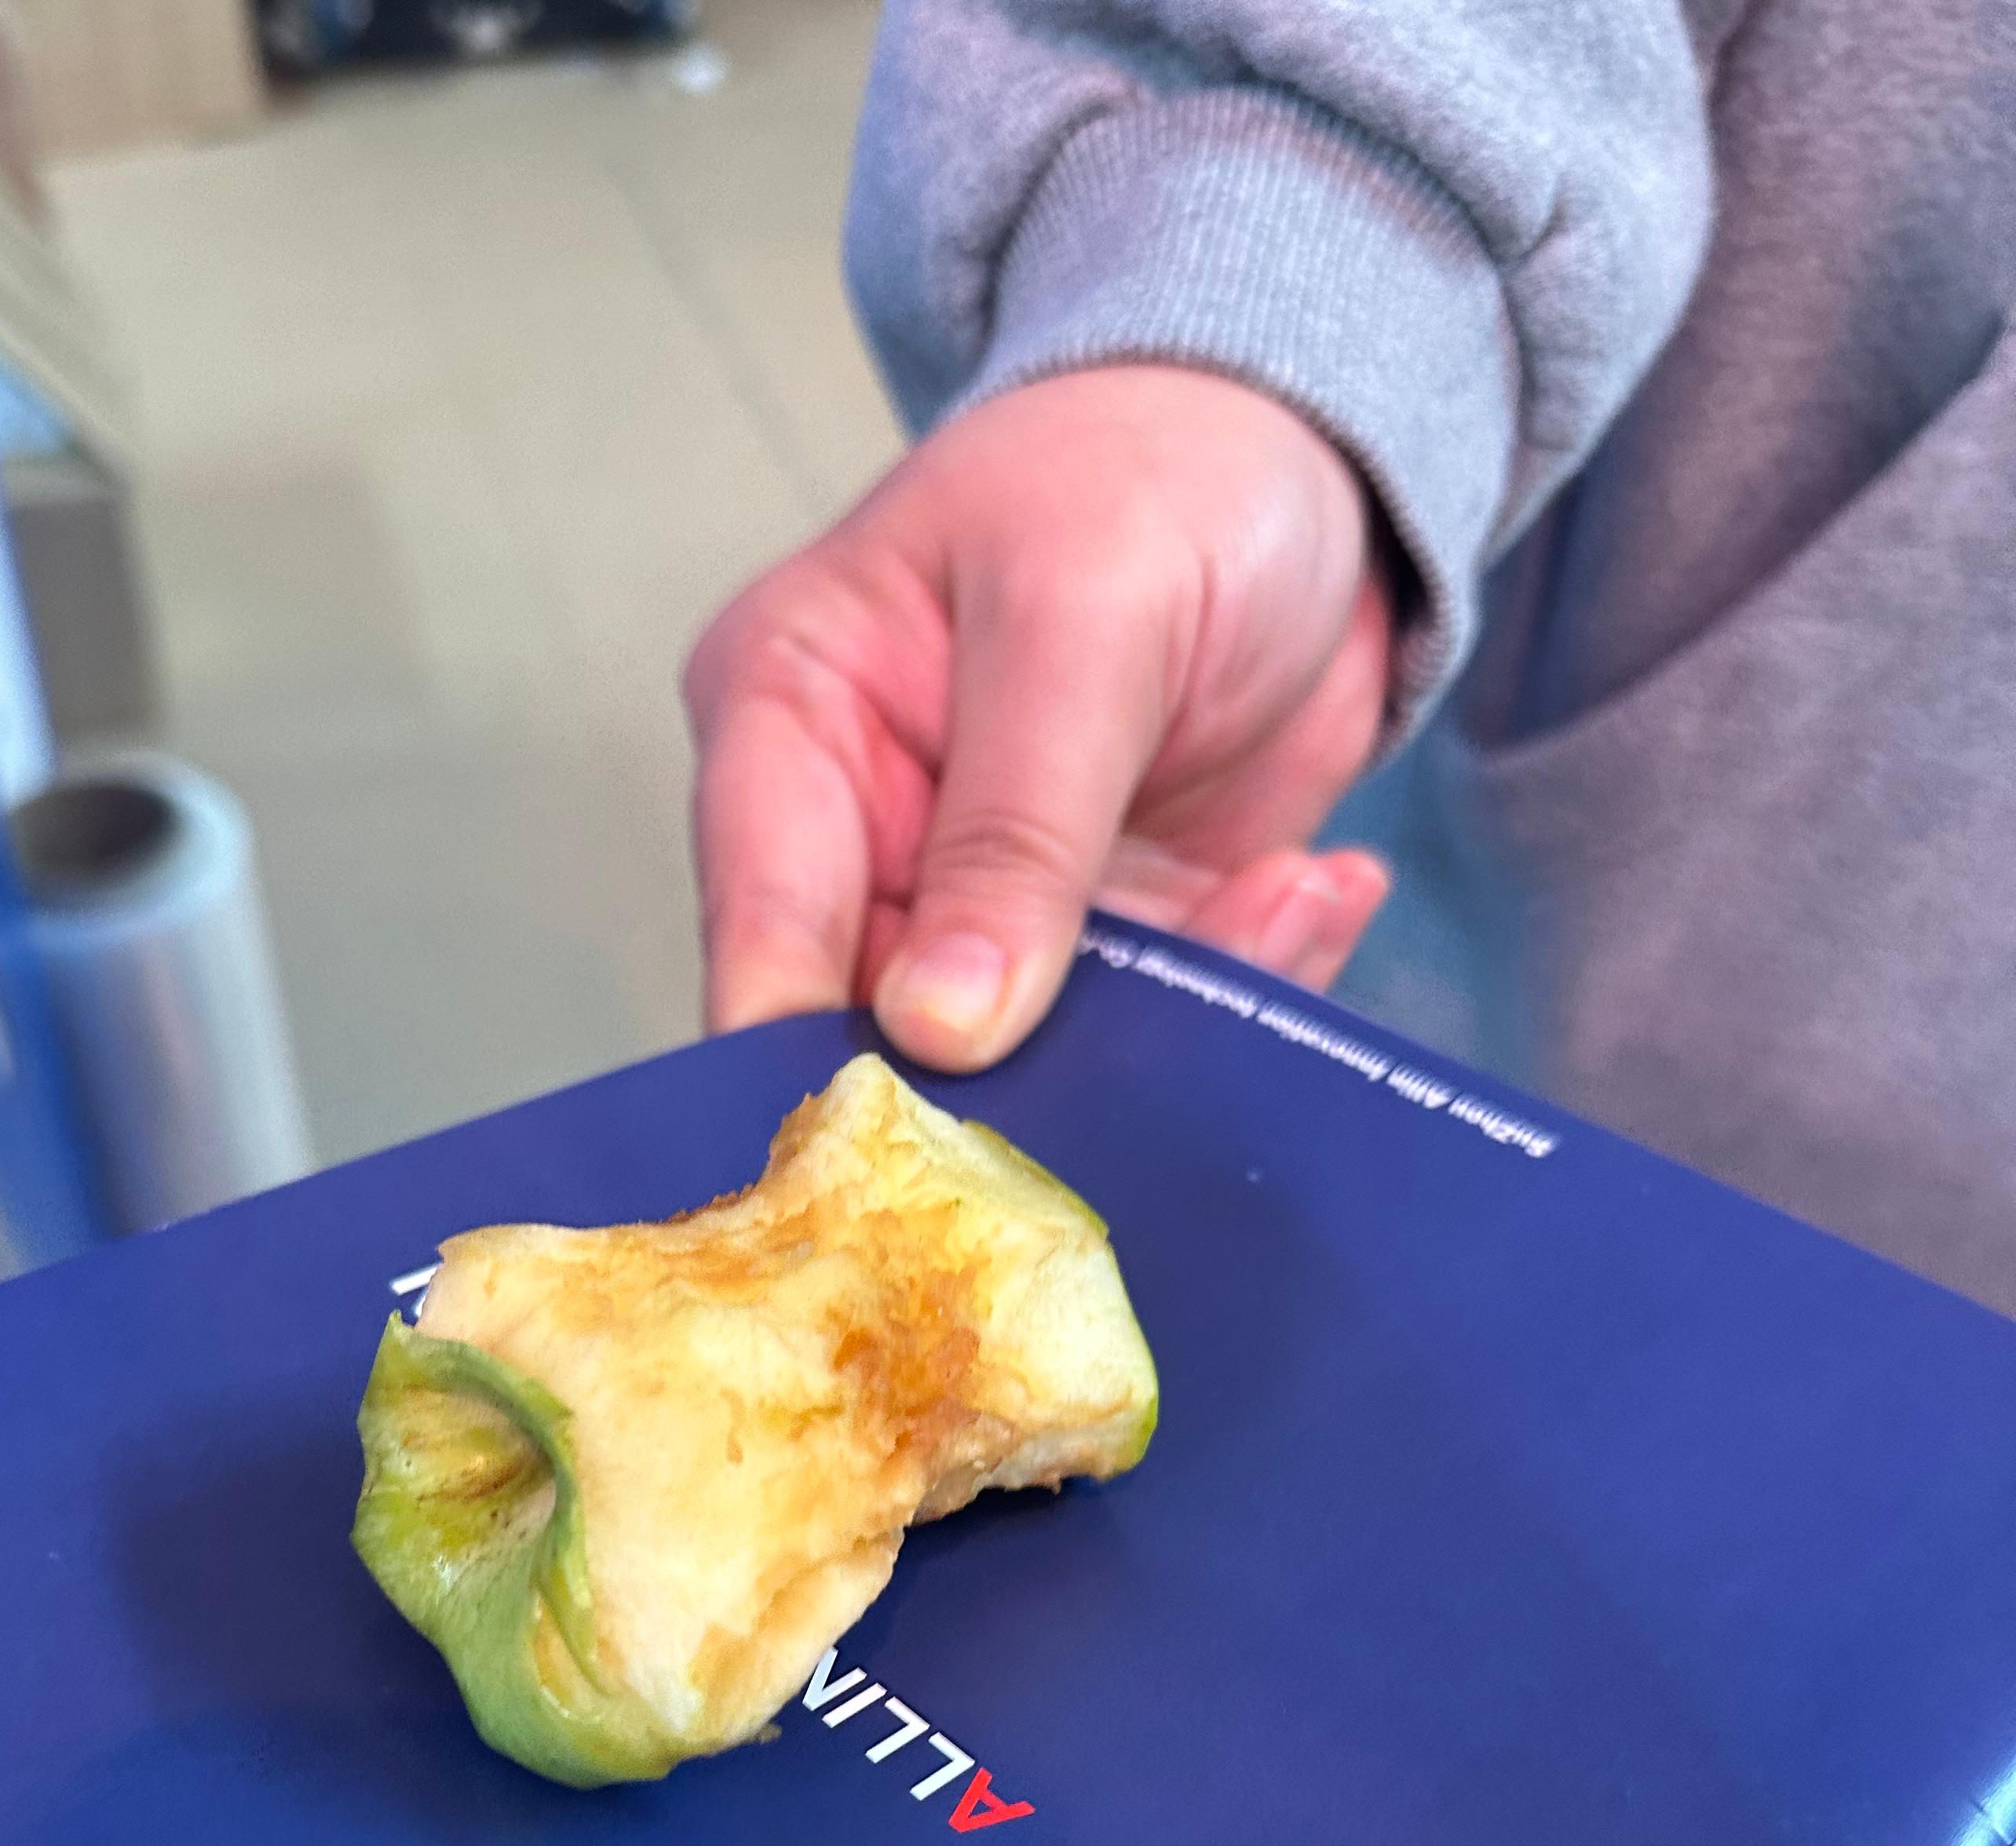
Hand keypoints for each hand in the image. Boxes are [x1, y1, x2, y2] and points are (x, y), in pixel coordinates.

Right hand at [685, 364, 1394, 1069]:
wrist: (1301, 454)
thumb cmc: (1151, 470)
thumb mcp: (1083, 618)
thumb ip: (1014, 829)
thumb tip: (939, 1030)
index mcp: (788, 728)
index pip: (763, 942)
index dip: (816, 1070)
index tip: (919, 1158)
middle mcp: (858, 840)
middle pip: (884, 1040)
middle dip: (1027, 1074)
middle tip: (1150, 1069)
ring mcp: (979, 907)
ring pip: (1040, 1060)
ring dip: (1174, 1020)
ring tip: (1284, 900)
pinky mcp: (1101, 943)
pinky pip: (1158, 1029)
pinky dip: (1248, 983)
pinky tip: (1316, 886)